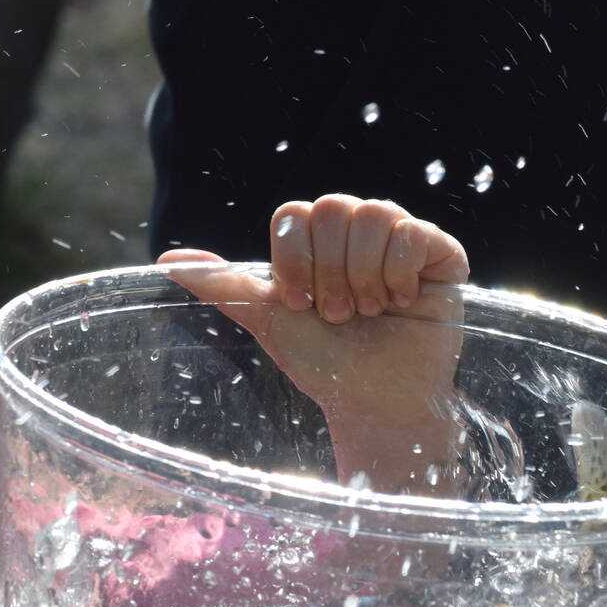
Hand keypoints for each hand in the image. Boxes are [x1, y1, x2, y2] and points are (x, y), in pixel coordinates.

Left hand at [156, 198, 470, 491]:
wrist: (373, 398)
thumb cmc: (323, 360)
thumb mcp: (266, 319)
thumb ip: (223, 285)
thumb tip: (166, 259)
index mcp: (318, 240)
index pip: (295, 214)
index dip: (294, 260)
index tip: (300, 305)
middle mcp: (358, 231)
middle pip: (333, 207)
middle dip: (328, 272)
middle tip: (336, 315)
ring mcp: (401, 238)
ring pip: (374, 213)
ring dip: (362, 276)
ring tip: (367, 313)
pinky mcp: (440, 253)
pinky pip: (414, 231)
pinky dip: (398, 273)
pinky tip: (400, 304)